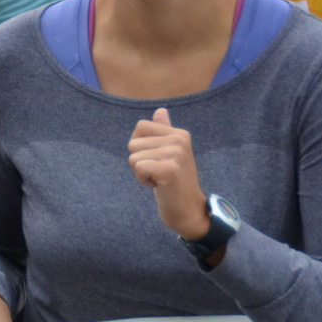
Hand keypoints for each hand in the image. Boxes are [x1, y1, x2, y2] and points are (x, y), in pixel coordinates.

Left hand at [129, 107, 209, 240]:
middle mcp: (179, 139)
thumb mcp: (170, 154)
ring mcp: (175, 154)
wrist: (189, 211)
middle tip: (158, 173)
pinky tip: (159, 186)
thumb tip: (160, 110)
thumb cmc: (175, 183)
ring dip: (141, 173)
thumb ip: (164, 132)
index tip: (156, 161)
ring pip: (133, 157)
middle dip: (139, 162)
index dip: (140, 147)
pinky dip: (143, 180)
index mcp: (179, 133)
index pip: (140, 127)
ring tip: (159, 180)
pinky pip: (138, 168)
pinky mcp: (169, 170)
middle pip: (133, 143)